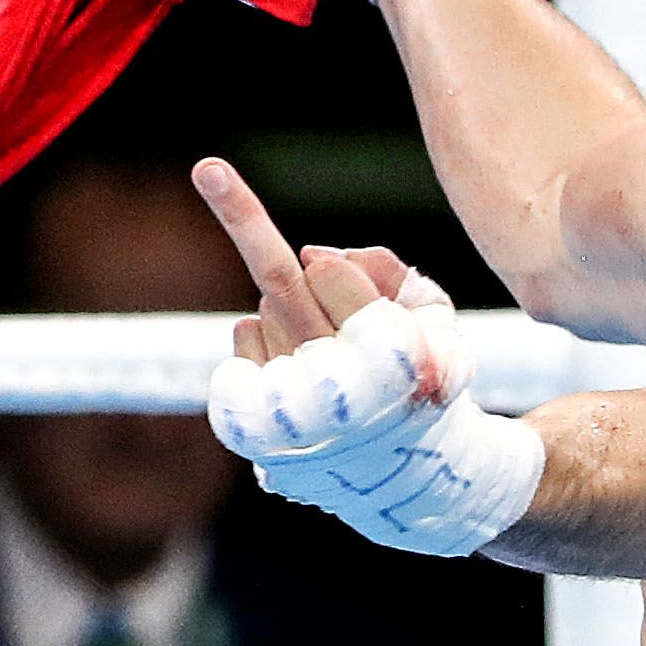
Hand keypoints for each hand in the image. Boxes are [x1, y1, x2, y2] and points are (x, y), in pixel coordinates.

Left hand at [190, 156, 540, 559]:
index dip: (332, 266)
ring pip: (263, 313)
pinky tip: (290, 373)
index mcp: (391, 355)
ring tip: (323, 351)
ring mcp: (293, 407)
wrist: (406, 474)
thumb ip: (390, 274)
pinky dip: (257, 342)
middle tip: (208, 170)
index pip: (332, 281)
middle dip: (241, 218)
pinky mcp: (260, 429)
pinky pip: (242, 348)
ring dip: (283, 311)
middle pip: (283, 284)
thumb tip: (312, 254)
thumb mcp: (437, 321)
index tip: (318, 253)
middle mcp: (336, 383)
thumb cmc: (423, 378)